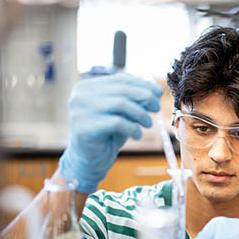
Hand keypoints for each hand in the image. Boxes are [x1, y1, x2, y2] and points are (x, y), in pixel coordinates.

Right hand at [59, 73, 161, 192]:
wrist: (91, 159)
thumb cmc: (108, 133)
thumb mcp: (122, 112)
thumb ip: (133, 100)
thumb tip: (155, 91)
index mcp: (88, 86)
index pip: (120, 79)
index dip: (142, 84)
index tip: (158, 92)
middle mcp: (81, 95)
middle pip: (122, 89)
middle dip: (145, 97)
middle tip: (157, 108)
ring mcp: (80, 110)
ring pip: (121, 104)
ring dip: (140, 114)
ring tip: (148, 124)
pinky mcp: (85, 127)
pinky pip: (117, 123)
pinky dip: (133, 128)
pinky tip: (137, 135)